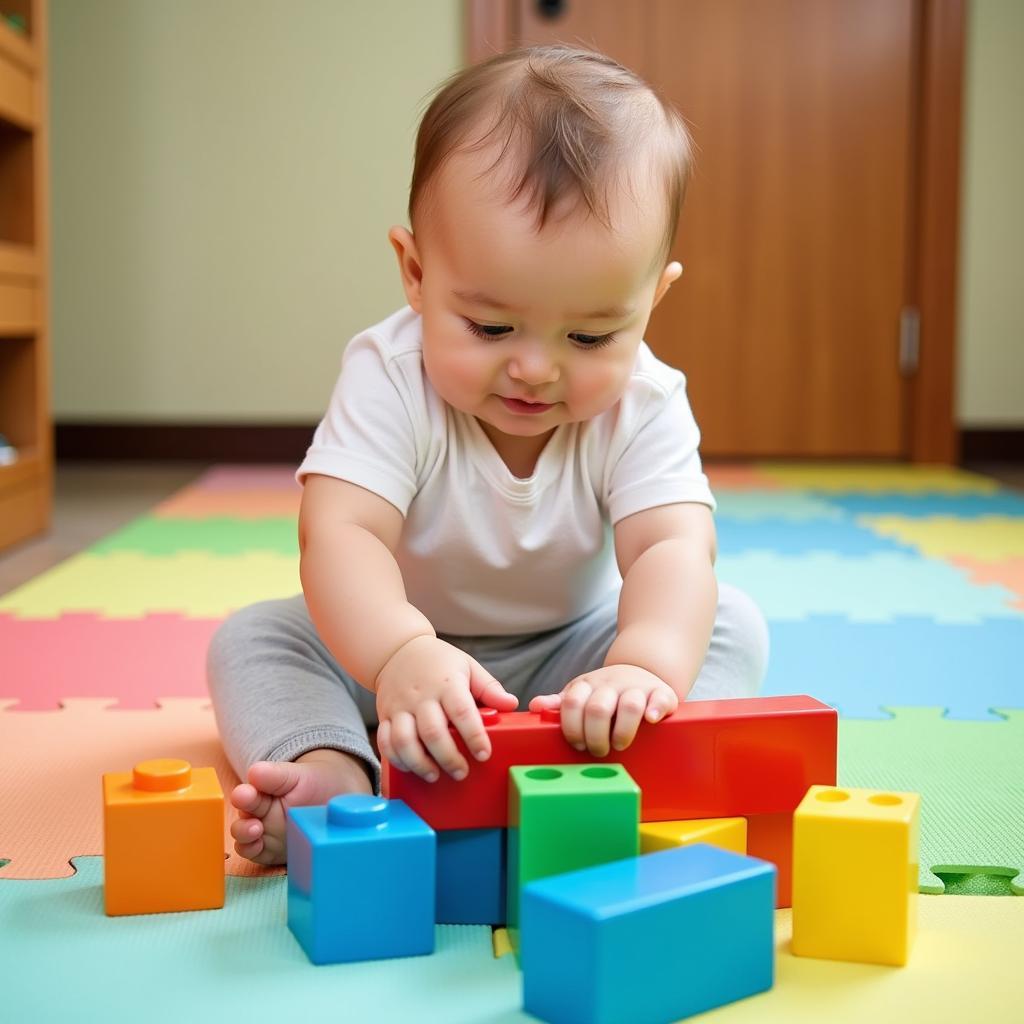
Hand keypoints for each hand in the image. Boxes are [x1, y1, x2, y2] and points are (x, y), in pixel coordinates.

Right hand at [375, 635, 517, 782]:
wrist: (398, 650)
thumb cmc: (439, 662)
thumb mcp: (468, 666)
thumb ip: (489, 688)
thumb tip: (511, 704)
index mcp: (447, 683)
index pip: (462, 712)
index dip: (474, 736)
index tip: (484, 754)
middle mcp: (421, 696)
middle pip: (433, 732)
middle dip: (448, 758)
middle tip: (462, 772)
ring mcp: (400, 707)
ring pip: (404, 741)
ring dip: (420, 763)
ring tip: (435, 775)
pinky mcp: (384, 715)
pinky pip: (385, 741)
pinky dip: (396, 759)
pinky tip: (412, 767)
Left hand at [528, 664, 677, 756]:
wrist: (642, 669)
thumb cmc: (606, 691)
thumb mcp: (581, 693)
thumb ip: (560, 703)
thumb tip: (535, 706)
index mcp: (588, 685)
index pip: (572, 703)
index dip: (571, 728)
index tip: (577, 744)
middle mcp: (611, 684)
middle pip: (597, 709)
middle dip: (595, 737)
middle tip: (598, 751)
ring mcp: (637, 688)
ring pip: (629, 706)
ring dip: (622, 732)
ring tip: (619, 744)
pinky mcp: (661, 692)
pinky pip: (660, 699)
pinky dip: (655, 711)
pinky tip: (650, 722)